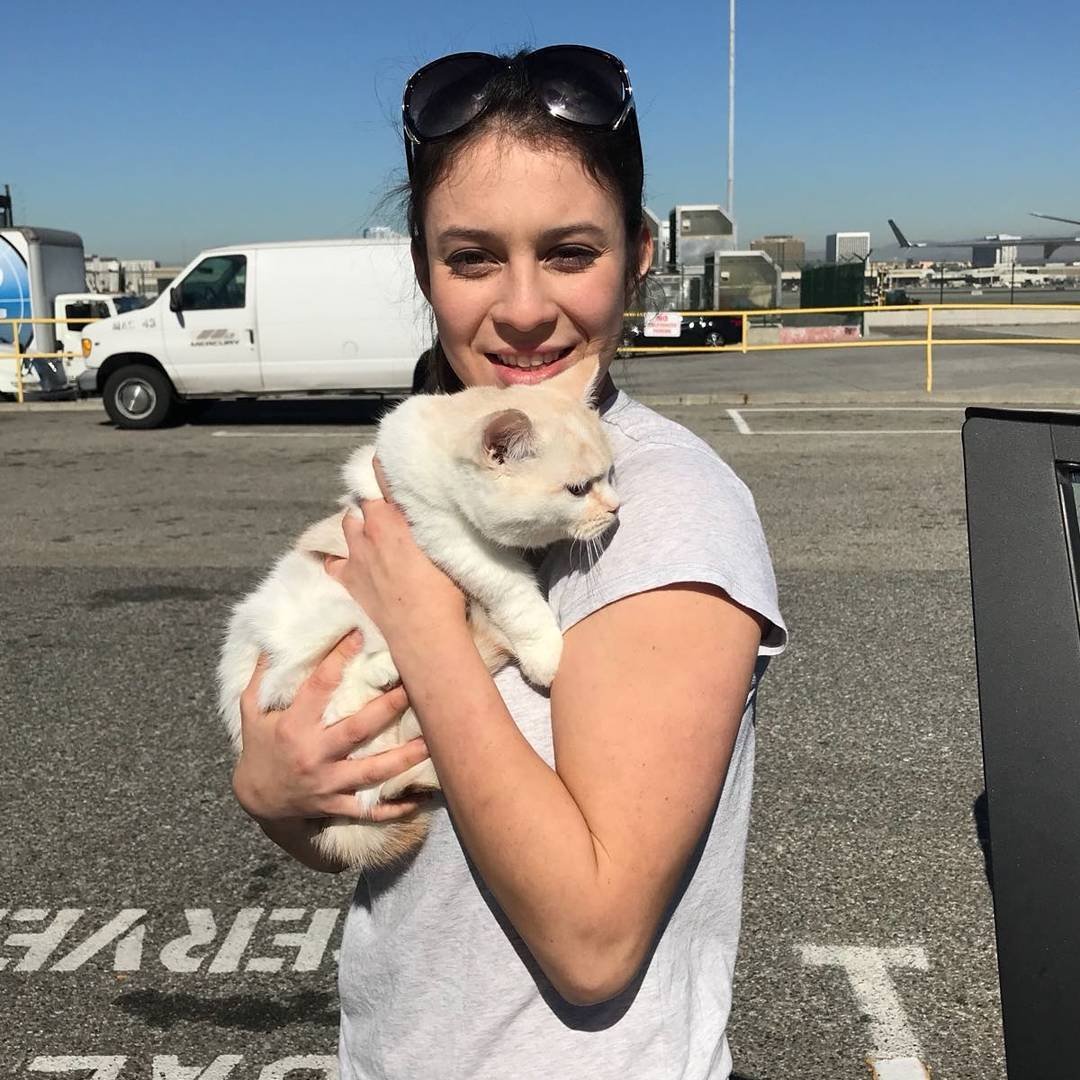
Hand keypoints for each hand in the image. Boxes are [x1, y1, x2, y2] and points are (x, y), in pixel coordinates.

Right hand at [232, 629, 430, 822]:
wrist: (255, 799)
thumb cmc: (259, 748)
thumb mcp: (251, 712)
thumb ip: (261, 678)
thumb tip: (272, 641)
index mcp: (293, 727)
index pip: (319, 687)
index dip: (339, 659)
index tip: (359, 635)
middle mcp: (313, 755)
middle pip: (357, 730)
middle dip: (387, 709)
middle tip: (413, 687)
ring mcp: (326, 783)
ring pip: (372, 772)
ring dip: (403, 758)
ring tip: (431, 743)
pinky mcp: (335, 804)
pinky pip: (369, 810)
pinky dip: (394, 808)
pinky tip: (420, 799)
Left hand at [323, 457, 465, 644]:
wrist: (423, 630)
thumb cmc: (444, 588)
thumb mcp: (444, 543)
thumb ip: (431, 521)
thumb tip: (430, 505)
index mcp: (395, 517)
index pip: (381, 477)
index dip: (381, 466)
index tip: (385, 459)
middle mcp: (371, 530)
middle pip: (362, 501)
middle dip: (371, 498)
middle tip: (386, 502)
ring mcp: (356, 555)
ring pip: (347, 525)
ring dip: (357, 523)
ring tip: (370, 528)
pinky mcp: (348, 579)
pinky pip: (334, 562)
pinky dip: (340, 557)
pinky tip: (350, 559)